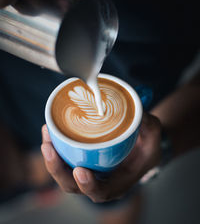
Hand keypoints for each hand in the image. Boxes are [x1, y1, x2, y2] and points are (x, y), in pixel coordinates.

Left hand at [41, 113, 160, 202]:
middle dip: (57, 169)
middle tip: (49, 148)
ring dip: (51, 157)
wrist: (140, 146)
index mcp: (119, 181)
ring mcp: (89, 171)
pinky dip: (54, 147)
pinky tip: (49, 130)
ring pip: (64, 173)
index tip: (80, 171)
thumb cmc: (147, 145)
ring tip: (46, 135)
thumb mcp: (153, 135)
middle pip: (73, 185)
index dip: (89, 185)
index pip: (102, 192)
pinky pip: (63, 159)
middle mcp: (100, 180)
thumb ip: (148, 125)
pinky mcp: (81, 160)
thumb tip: (138, 112)